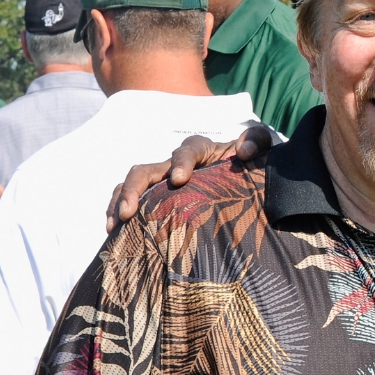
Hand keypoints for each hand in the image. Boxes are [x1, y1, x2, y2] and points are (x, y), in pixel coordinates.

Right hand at [105, 125, 276, 231]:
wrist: (246, 182)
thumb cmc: (251, 166)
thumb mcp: (260, 151)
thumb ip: (256, 142)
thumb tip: (243, 152)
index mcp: (201, 151)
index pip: (187, 149)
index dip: (181, 161)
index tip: (179, 179)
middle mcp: (176, 164)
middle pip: (147, 169)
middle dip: (135, 187)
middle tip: (130, 210)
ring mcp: (162, 182)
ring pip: (133, 185)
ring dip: (120, 200)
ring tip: (115, 224)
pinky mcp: (156, 199)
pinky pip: (130, 200)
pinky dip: (118, 212)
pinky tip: (114, 232)